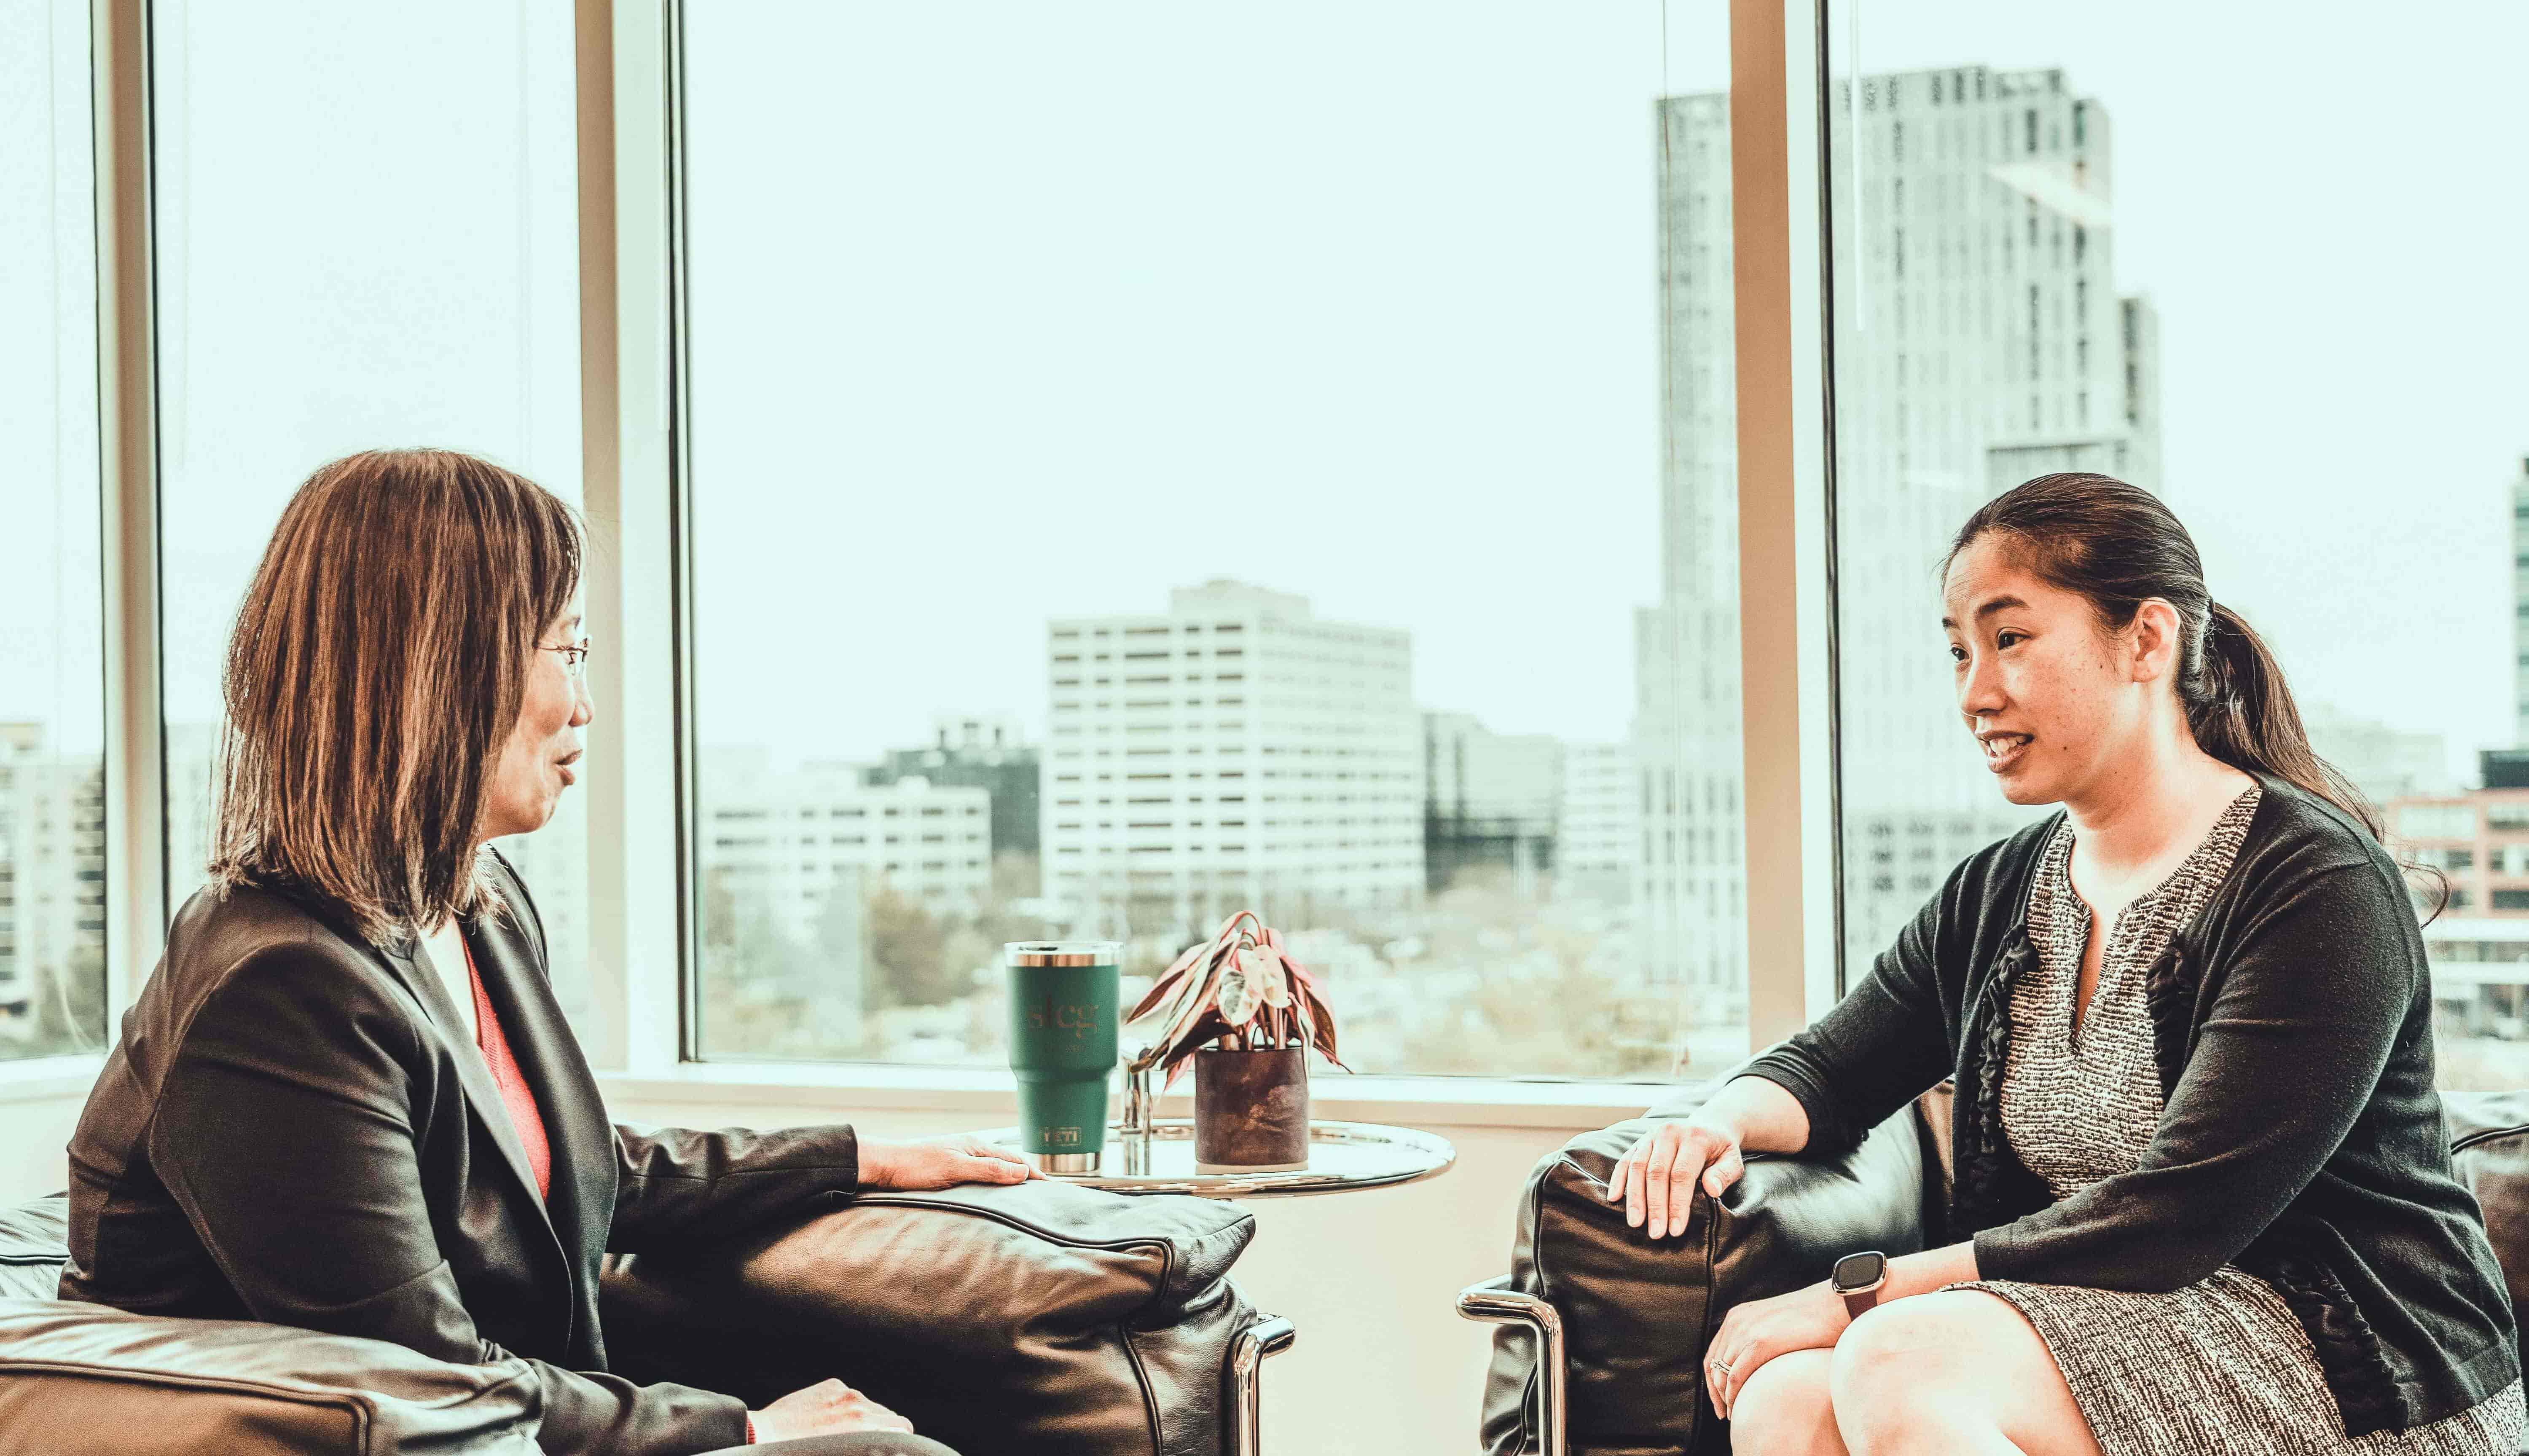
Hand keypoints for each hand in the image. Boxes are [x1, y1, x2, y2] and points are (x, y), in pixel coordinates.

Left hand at [750, 1378, 915, 1440]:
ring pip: (869, 1405)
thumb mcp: (839, 1451)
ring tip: (842, 1433)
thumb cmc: (797, 1453)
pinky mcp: (832, 1384)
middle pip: (890, 1415)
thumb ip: (863, 1446)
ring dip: (864, 1418)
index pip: (902, 1427)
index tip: (891, 1445)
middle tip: (867, 1442)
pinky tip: (827, 1420)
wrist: (765, 1435)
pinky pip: (850, 1396)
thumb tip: (873, 1446)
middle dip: (884, 1429)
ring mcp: (845, 1392)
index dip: (899, 1438)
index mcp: (864, 1425)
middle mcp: (859, 1404)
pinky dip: (845, 1406)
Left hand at [858, 1133, 1038, 1190]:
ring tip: (1026, 1195)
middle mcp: (971, 1149)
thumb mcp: (954, 1168)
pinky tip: (993, 1194)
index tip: (1053, 1187)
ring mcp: (961, 1158)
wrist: (885, 1164)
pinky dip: (994, 1184)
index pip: (1015, 1161)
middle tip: (1046, 1193)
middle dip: (1028, 1176)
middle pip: (1008, 1163)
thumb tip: (1022, 1173)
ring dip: (1011, 1180)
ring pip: (995, 1169)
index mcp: (976, 1146)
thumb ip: (988, 1170)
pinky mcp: (950, 1169)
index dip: (1035, 1174)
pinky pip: (981, 1176)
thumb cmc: (915, 1165)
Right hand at [1603, 1119, 1744, 1238]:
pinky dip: (1618, 1179)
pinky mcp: (1640, 1141)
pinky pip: (1625, 1160)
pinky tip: (1614, 1198)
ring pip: (1637, 1166)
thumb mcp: (1733, 1159)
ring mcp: (1652, 1135)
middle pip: (1657, 1172)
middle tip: (1655, 1233)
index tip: (1676, 1229)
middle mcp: (1670, 1133)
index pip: (1682, 1174)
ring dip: (1634, 1197)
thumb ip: (1725, 1174)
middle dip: (1655, 1205)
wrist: (1709, 1124)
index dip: (1677, 1203)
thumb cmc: (1721, 1149)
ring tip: (1635, 1222)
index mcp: (1694, 1138)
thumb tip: (1711, 1189)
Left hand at [1703, 1280, 1851, 1419]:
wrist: (1833, 1306)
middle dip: (1715, 1393)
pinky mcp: (1758, 1343)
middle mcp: (1735, 1322)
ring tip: (1733, 1416)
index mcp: (1737, 1316)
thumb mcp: (1775, 1326)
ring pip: (1722, 1374)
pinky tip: (1740, 1409)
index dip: (1712, 1380)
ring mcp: (1745, 1331)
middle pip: (1712, 1366)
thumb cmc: (1813, 1320)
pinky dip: (1734, 1396)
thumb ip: (1759, 1340)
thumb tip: (1755, 1368)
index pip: (1713, 1354)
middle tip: (1724, 1414)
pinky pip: (1736, 1376)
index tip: (1720, 1400)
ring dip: (1724, 1398)